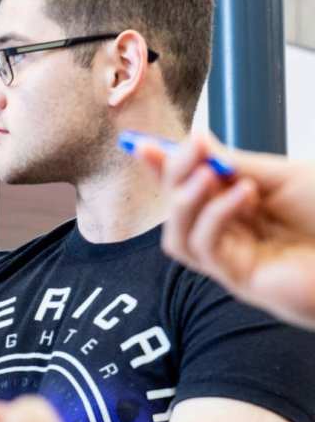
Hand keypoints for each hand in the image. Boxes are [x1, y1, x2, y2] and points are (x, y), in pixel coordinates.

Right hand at [136, 133, 314, 330]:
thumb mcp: (280, 177)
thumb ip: (234, 164)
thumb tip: (194, 141)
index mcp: (237, 206)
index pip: (188, 185)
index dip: (162, 167)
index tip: (141, 143)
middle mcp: (228, 233)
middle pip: (176, 210)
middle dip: (174, 175)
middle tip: (190, 148)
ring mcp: (231, 259)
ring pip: (178, 237)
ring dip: (184, 202)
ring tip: (206, 174)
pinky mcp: (238, 279)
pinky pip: (205, 249)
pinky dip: (215, 217)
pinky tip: (242, 194)